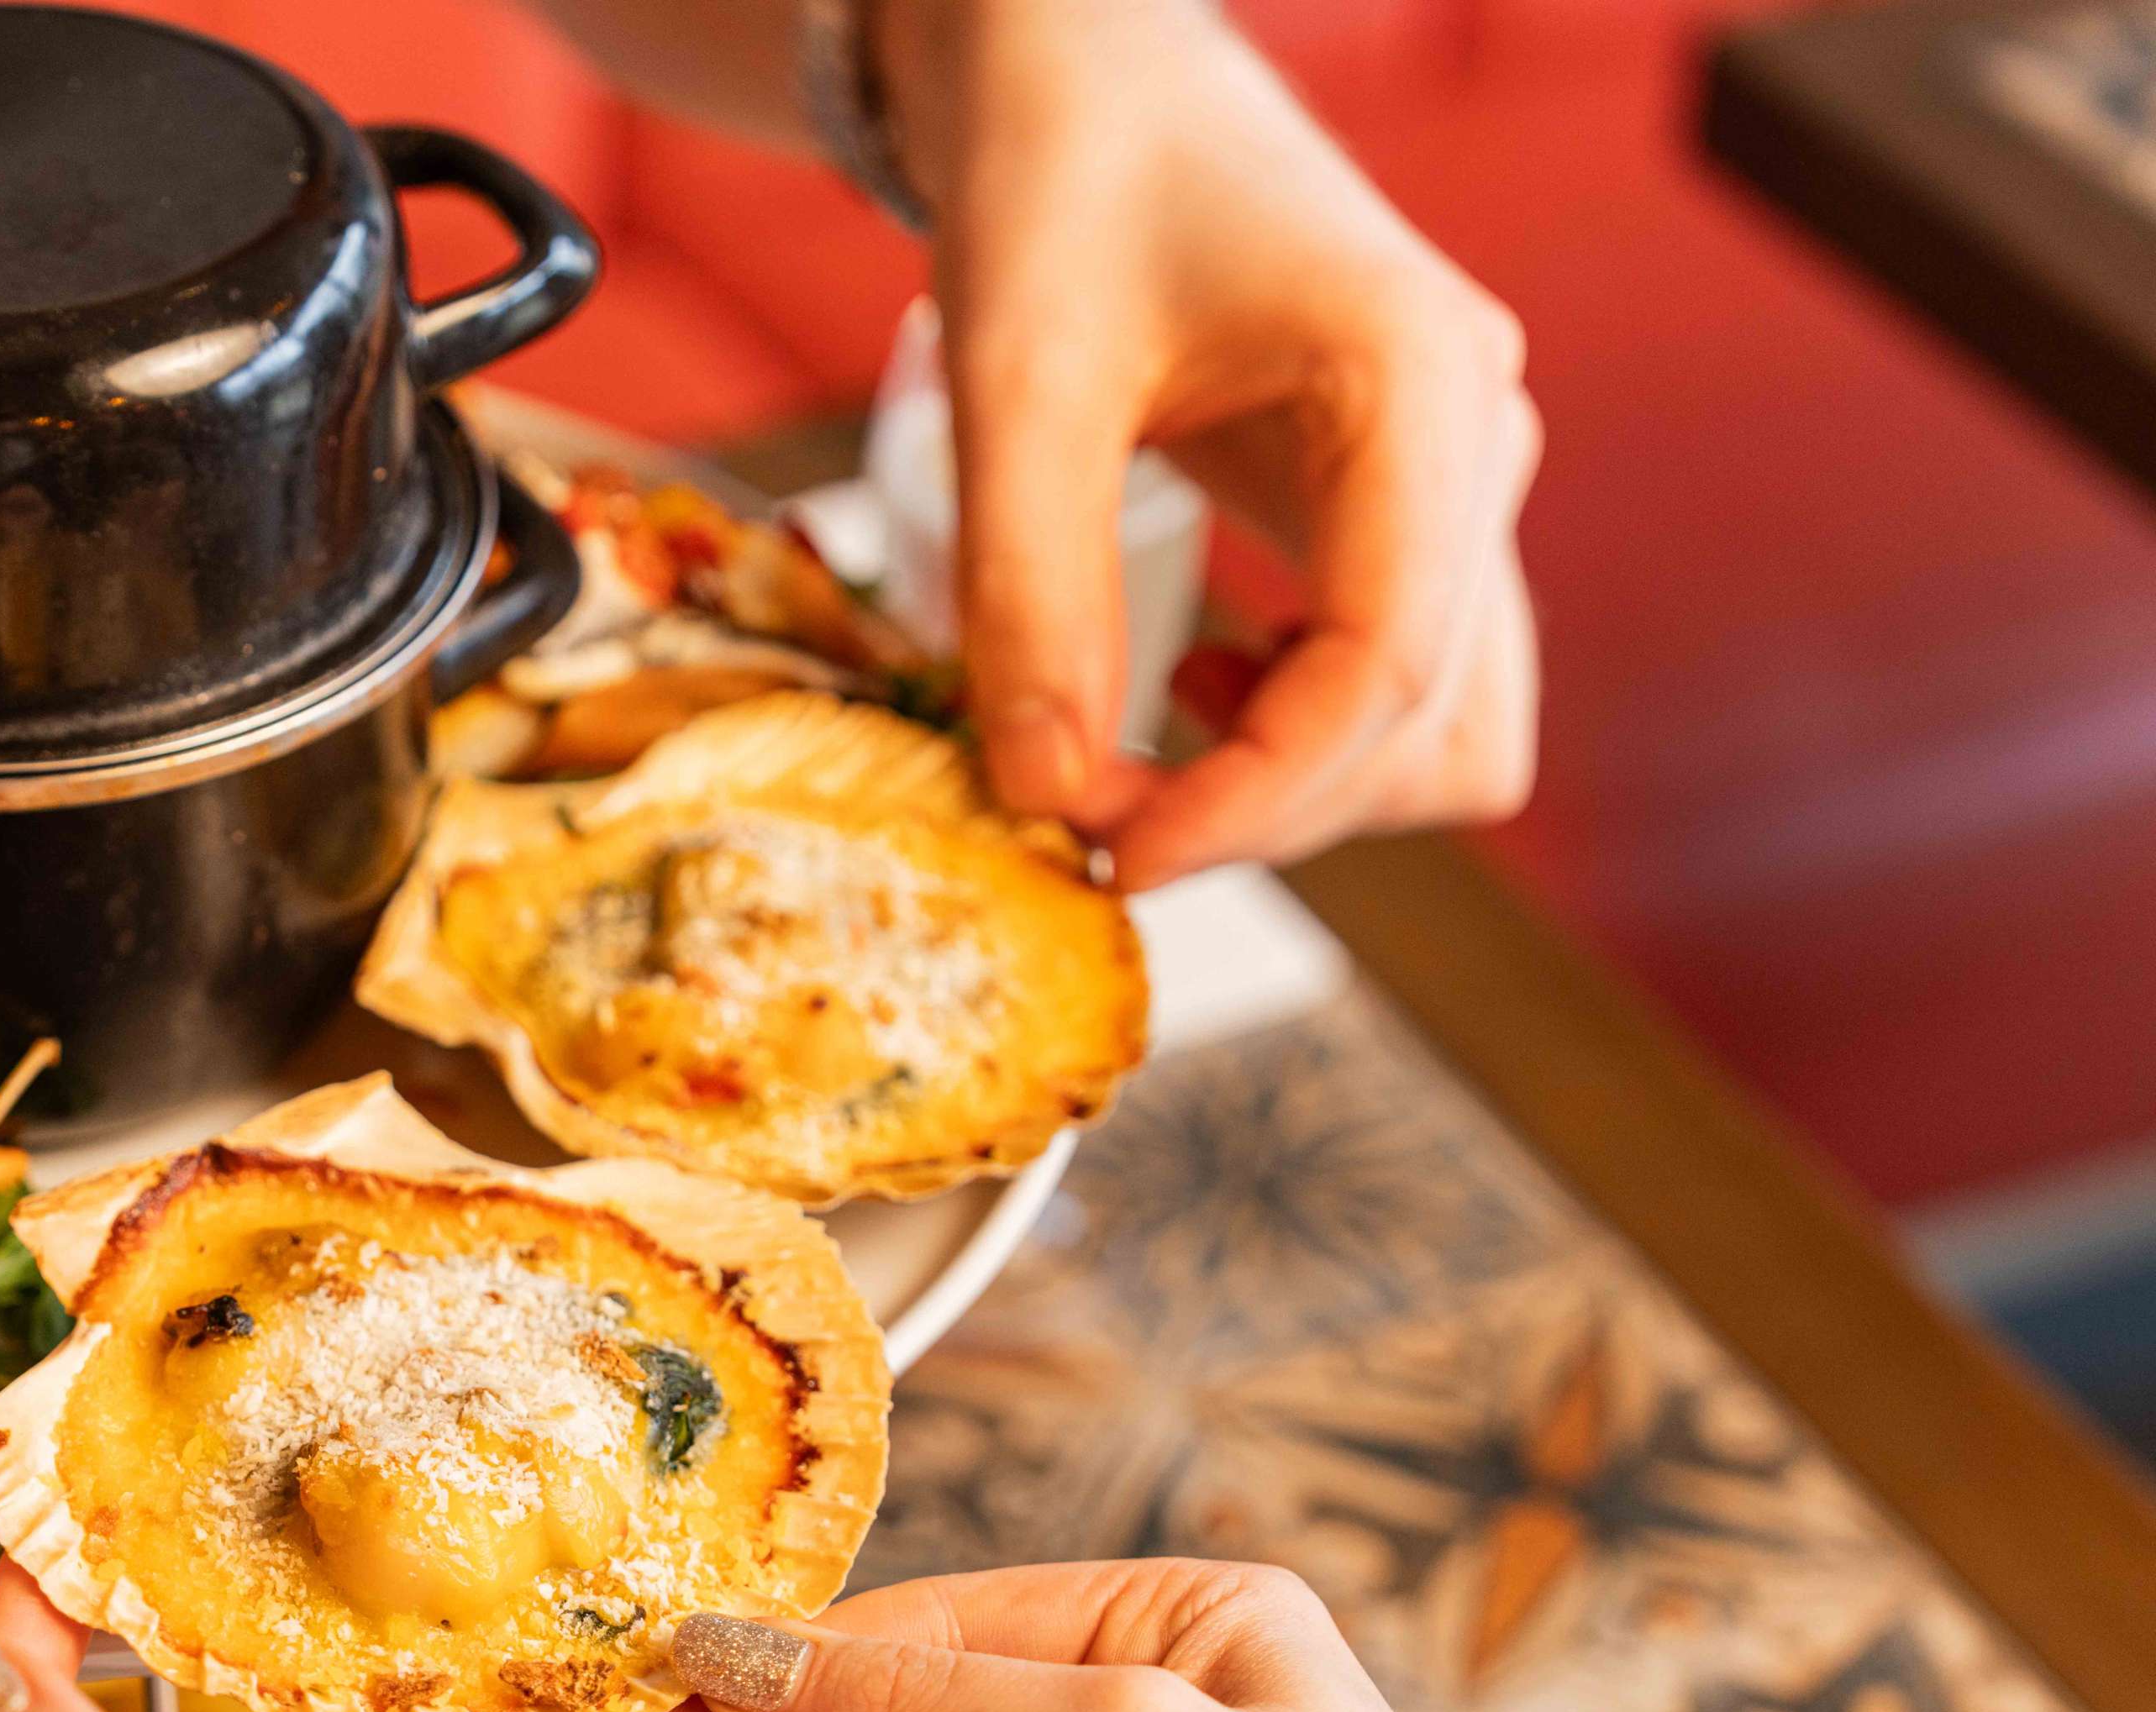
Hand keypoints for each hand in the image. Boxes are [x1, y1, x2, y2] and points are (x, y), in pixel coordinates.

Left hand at [889, 0, 1540, 885]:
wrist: (1085, 71)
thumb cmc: (1061, 174)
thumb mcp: (1016, 374)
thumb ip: (1027, 586)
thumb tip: (1046, 793)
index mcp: (1420, 384)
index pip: (1390, 672)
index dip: (1256, 802)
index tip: (1112, 854)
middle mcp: (1475, 442)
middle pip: (1433, 732)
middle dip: (1265, 807)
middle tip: (1079, 812)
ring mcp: (1455, 482)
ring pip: (1442, 730)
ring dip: (1293, 788)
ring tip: (1130, 760)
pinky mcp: (1405, 510)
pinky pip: (1403, 684)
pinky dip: (1299, 735)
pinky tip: (1186, 684)